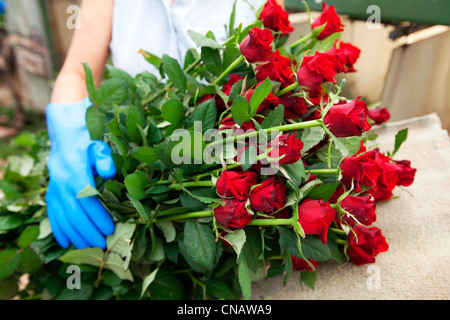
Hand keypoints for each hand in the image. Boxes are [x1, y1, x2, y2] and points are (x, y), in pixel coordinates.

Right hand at [45, 97, 115, 248]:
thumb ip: (104, 157)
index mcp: (75, 169)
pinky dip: (58, 228)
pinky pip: (52, 212)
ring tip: (89, 247)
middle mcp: (61, 180)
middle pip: (74, 211)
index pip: (86, 197)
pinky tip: (65, 241)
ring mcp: (54, 186)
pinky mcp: (51, 189)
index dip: (97, 215)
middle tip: (102, 244)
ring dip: (75, 233)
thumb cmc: (88, 136)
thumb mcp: (99, 142)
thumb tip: (111, 173)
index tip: (109, 228)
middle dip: (88, 230)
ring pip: (62, 214)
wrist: (65, 130)